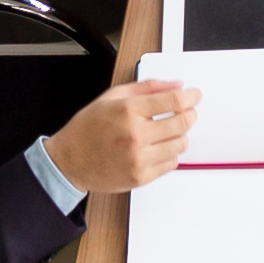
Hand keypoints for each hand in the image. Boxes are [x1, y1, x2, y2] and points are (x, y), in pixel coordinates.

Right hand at [51, 78, 203, 195]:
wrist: (69, 161)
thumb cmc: (87, 129)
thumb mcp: (111, 97)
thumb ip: (146, 88)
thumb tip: (174, 85)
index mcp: (128, 110)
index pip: (173, 101)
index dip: (190, 97)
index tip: (194, 96)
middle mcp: (135, 135)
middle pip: (182, 122)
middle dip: (189, 114)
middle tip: (186, 112)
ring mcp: (139, 158)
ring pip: (180, 144)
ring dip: (180, 135)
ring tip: (166, 131)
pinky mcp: (141, 177)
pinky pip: (171, 164)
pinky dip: (170, 154)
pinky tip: (157, 148)